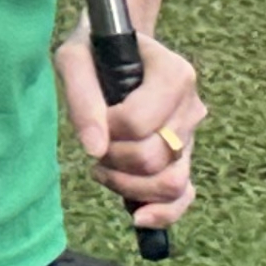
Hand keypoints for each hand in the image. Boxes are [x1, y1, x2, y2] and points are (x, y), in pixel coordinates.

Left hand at [56, 29, 203, 237]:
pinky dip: (163, 212)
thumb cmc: (94, 51)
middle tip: (95, 144)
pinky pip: (184, 196)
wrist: (117, 50)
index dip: (107, 128)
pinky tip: (137, 215)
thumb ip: (82, 97)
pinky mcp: (185, 158)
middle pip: (153, 157)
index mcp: (174, 74)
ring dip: (128, 186)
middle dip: (114, 159)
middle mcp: (191, 107)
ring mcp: (191, 135)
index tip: (96, 116)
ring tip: (103, 168)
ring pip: (171, 183)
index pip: (138, 122)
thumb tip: (94, 149)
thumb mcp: (74, 58)